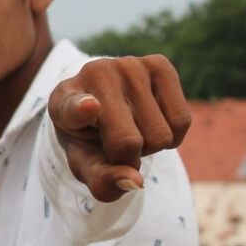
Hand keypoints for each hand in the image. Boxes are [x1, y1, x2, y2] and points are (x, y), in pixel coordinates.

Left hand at [48, 55, 190, 201]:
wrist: (104, 104)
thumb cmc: (91, 139)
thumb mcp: (87, 164)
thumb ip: (103, 181)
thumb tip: (136, 181)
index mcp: (63, 103)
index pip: (73, 107)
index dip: (81, 109)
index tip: (89, 106)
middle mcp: (95, 75)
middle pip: (129, 142)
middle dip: (130, 156)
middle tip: (117, 142)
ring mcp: (128, 65)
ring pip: (161, 135)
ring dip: (151, 145)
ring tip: (134, 128)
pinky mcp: (159, 64)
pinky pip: (182, 120)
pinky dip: (172, 136)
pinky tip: (153, 121)